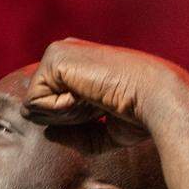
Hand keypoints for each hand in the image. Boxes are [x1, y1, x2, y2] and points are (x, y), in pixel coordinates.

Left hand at [21, 39, 184, 130]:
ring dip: (63, 114)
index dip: (73, 121)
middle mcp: (67, 56)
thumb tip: (48, 134)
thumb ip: (78, 135)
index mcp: (79, 68)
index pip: (52, 105)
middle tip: (97, 105)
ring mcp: (59, 53)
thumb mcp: (107, 132)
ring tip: (93, 98)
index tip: (103, 110)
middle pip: (38, 106)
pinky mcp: (54, 58)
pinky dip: (59, 110)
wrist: (154, 98)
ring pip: (33, 105)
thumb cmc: (138, 116)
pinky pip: (34, 102)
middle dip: (65, 118)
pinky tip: (85, 95)